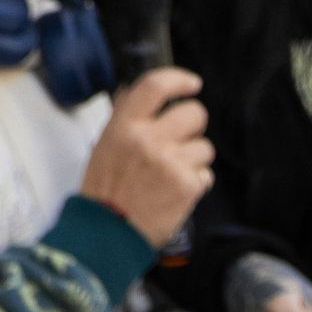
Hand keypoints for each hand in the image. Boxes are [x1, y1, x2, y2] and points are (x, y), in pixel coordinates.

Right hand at [76, 67, 211, 248]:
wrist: (109, 232)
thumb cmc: (105, 190)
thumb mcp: (106, 144)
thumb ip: (126, 118)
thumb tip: (140, 93)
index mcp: (125, 126)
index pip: (156, 86)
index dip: (179, 79)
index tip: (191, 83)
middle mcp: (149, 140)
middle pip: (194, 113)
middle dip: (193, 126)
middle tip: (181, 139)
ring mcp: (171, 163)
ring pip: (205, 146)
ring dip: (194, 158)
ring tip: (173, 173)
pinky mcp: (188, 186)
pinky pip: (206, 174)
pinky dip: (196, 182)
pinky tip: (176, 191)